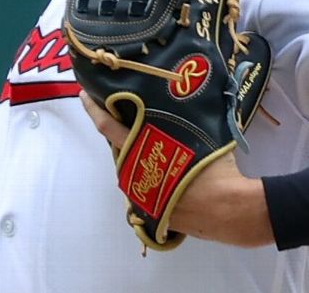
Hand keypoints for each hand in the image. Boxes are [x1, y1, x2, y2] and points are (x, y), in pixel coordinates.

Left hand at [78, 91, 273, 246]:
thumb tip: (191, 99)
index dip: (94, 109)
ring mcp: (140, 196)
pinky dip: (153, 181)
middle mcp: (133, 174)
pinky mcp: (151, 213)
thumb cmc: (213, 169)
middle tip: (130, 119)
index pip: (108, 127)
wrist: (225, 210)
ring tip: (156, 148)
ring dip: (139, 158)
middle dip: (122, 135)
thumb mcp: (201, 136)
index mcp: (139, 151)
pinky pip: (145, 191)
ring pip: (132, 171)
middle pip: (119, 149)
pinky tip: (169, 177)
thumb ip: (185, 122)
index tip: (84, 96)